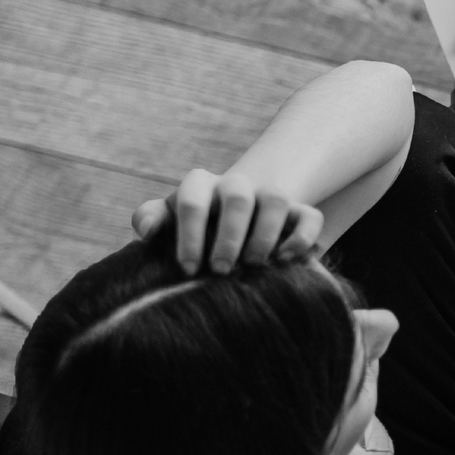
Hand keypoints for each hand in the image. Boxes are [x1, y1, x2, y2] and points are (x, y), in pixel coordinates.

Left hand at [132, 169, 323, 274]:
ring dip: (264, 235)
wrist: (237, 214)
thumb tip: (145, 231)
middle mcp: (236, 185)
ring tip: (252, 265)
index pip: (192, 199)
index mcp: (201, 185)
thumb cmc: (196, 226)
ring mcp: (269, 195)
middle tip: (220, 270)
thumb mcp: (171, 219)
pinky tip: (284, 260)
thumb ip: (151, 218)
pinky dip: (301, 239)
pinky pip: (310, 217)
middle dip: (228, 236)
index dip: (189, 235)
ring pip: (275, 200)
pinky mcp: (299, 212)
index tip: (188, 269)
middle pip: (236, 196)